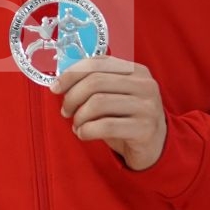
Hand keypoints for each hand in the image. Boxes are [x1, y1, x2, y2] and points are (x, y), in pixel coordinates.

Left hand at [51, 55, 166, 169]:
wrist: (154, 147)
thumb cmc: (126, 118)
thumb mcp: (114, 95)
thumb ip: (95, 83)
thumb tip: (60, 80)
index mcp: (136, 70)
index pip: (97, 62)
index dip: (71, 74)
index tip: (55, 88)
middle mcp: (145, 85)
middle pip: (95, 82)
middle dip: (72, 97)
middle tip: (65, 111)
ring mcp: (147, 107)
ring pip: (98, 103)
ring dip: (79, 116)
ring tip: (77, 124)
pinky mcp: (145, 129)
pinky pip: (105, 126)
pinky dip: (86, 130)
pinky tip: (84, 134)